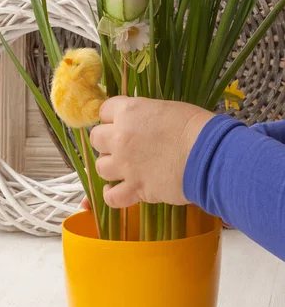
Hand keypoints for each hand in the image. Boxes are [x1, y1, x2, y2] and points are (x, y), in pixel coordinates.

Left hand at [89, 96, 213, 208]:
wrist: (209, 155)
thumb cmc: (196, 127)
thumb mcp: (166, 109)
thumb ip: (144, 116)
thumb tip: (140, 124)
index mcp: (129, 112)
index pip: (104, 110)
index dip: (112, 117)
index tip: (121, 121)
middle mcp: (120, 137)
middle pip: (96, 139)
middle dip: (107, 141)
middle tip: (123, 145)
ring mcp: (124, 165)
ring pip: (100, 167)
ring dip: (110, 166)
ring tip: (124, 167)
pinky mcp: (135, 188)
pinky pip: (111, 197)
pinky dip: (111, 195)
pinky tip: (116, 190)